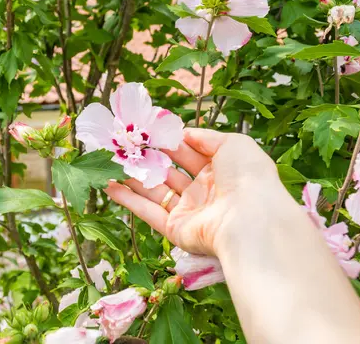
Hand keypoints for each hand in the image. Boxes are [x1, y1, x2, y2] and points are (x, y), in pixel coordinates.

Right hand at [105, 128, 284, 256]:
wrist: (251, 218)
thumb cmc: (247, 176)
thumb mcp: (233, 144)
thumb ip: (205, 136)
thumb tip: (183, 133)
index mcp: (219, 170)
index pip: (187, 152)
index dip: (166, 141)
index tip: (145, 130)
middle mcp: (203, 191)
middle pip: (167, 171)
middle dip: (145, 158)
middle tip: (123, 144)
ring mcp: (188, 211)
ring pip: (154, 191)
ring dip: (132, 177)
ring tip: (109, 162)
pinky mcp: (175, 229)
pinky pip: (147, 212)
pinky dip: (127, 200)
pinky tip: (108, 186)